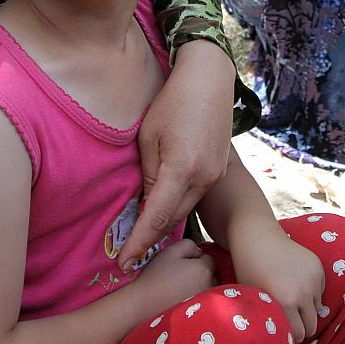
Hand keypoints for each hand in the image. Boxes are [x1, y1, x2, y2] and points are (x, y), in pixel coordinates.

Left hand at [119, 40, 234, 270]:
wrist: (210, 80)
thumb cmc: (173, 102)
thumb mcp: (149, 137)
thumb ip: (147, 175)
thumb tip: (145, 206)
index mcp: (182, 168)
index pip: (157, 217)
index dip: (139, 243)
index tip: (124, 263)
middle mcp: (203, 177)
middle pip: (173, 219)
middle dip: (150, 237)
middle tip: (128, 254)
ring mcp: (215, 175)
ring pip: (186, 209)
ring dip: (165, 222)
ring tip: (142, 235)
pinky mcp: (220, 170)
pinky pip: (195, 196)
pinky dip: (178, 206)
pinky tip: (163, 208)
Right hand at [137, 239, 216, 309]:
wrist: (144, 304)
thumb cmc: (157, 276)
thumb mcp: (172, 251)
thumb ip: (190, 245)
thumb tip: (199, 252)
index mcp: (204, 269)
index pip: (209, 259)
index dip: (195, 259)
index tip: (181, 264)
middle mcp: (210, 285)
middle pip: (211, 274)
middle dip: (200, 272)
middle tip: (180, 276)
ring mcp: (206, 301)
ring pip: (208, 288)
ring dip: (199, 285)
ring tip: (180, 289)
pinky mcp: (201, 313)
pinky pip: (203, 301)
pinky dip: (196, 298)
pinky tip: (182, 300)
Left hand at [230, 224, 324, 342]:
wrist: (257, 237)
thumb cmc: (248, 271)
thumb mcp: (253, 299)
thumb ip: (268, 321)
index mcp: (285, 302)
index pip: (299, 335)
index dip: (291, 336)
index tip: (283, 332)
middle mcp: (303, 292)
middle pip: (312, 326)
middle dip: (302, 327)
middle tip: (289, 321)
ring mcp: (313, 278)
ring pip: (317, 308)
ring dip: (306, 309)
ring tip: (289, 299)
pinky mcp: (318, 267)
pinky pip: (320, 291)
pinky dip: (311, 292)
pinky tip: (294, 283)